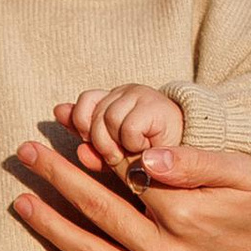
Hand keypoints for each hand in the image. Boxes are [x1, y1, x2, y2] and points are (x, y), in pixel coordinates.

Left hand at [8, 133, 250, 250]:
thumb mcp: (241, 169)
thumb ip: (193, 159)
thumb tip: (147, 157)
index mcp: (185, 217)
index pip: (123, 178)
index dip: (89, 152)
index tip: (59, 130)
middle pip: (97, 213)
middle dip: (57, 180)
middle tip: (24, 155)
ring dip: (53, 227)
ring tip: (23, 202)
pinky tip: (58, 242)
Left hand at [60, 83, 185, 177]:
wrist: (191, 158)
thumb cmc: (150, 158)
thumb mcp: (113, 150)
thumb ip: (87, 135)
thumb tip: (58, 111)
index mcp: (113, 99)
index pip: (84, 102)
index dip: (81, 124)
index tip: (91, 144)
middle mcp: (125, 92)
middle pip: (91, 114)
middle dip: (98, 142)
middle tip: (115, 156)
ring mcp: (141, 95)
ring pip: (106, 120)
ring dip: (116, 145)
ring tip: (132, 154)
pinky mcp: (155, 106)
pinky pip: (127, 127)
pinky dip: (132, 143)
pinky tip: (146, 149)